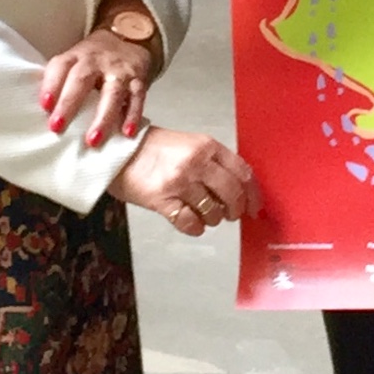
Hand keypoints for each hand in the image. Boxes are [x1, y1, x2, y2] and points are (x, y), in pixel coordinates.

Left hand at [39, 27, 154, 147]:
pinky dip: (133, 116)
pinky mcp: (138, 81)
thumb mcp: (75, 61)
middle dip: (68, 104)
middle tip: (57, 127)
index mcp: (76, 56)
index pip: (60, 66)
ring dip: (102, 118)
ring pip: (112, 93)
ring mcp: (119, 71)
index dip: (51, 85)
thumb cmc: (94, 59)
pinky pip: (137, 98)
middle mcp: (96, 61)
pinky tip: (127, 132)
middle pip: (81, 80)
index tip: (44, 106)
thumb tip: (43, 112)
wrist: (129, 37)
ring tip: (93, 140)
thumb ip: (60, 80)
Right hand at [112, 125, 259, 237]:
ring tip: (203, 213)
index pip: (243, 172)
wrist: (118, 152)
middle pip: (233, 194)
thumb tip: (239, 189)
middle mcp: (196, 162)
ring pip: (213, 212)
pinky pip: (191, 223)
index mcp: (206, 146)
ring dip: (213, 219)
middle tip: (230, 214)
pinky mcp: (163, 201)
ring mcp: (180, 182)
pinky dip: (196, 228)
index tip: (255, 207)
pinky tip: (190, 222)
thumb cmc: (152, 150)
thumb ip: (214, 162)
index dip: (253, 194)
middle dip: (235, 210)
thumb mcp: (189, 145)